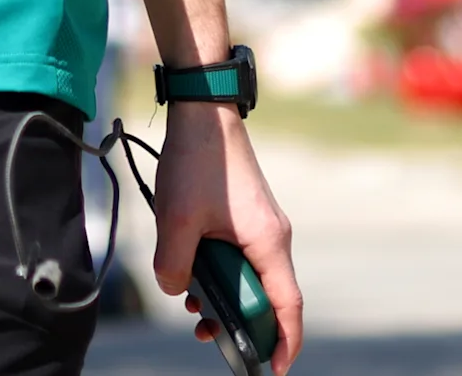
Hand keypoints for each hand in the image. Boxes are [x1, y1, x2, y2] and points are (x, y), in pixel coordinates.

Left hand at [151, 103, 301, 374]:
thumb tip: (177, 292)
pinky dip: (220, 270)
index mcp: (269, 242)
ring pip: (250, 276)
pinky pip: (240, 256)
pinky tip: (190, 273)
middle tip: (207, 335)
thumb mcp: (176, 221)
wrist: (203, 112)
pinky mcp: (246, 216)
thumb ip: (173, 267)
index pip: (287, 305)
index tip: (274, 369)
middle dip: (240, 321)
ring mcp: (262, 225)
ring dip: (224, 295)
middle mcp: (273, 237)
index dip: (284, 341)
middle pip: (267, 296)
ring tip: (192, 307)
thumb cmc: (197, 162)